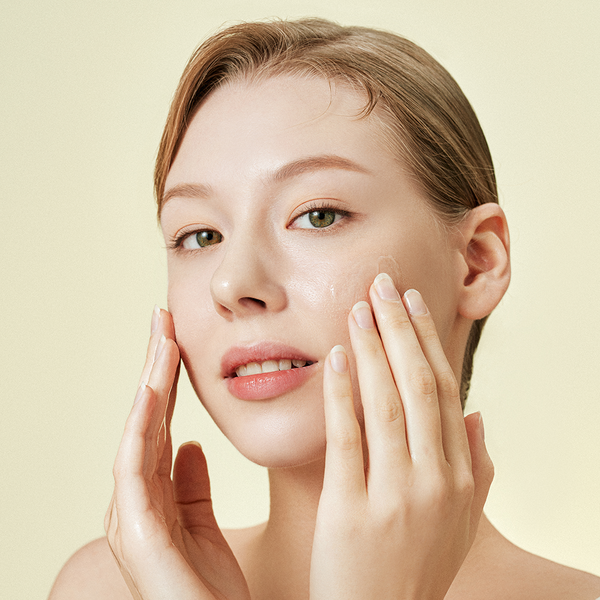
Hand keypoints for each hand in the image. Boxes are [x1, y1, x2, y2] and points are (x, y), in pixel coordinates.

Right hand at [104, 308, 249, 599]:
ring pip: (137, 434)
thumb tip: (189, 444)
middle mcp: (136, 500)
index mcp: (154, 494)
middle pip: (145, 419)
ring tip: (160, 341)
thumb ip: (190, 484)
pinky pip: (135, 471)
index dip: (168, 377)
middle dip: (155, 367)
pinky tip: (151, 395)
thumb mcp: (202, 525)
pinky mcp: (137, 536)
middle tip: (164, 318)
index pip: (160, 421)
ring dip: (148, 385)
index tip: (177, 336)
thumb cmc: (209, 589)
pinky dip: (140, 430)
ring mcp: (132, 517)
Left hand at [310, 274, 492, 599]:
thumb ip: (477, 470)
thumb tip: (480, 417)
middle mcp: (434, 480)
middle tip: (382, 284)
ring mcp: (395, 495)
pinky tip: (334, 358)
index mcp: (458, 476)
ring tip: (357, 308)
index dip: (428, 341)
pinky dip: (342, 394)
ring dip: (372, 349)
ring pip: (388, 403)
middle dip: (400, 329)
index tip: (411, 302)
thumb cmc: (415, 569)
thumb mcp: (459, 524)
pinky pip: (347, 439)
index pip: (445, 391)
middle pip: (419, 385)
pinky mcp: (352, 510)